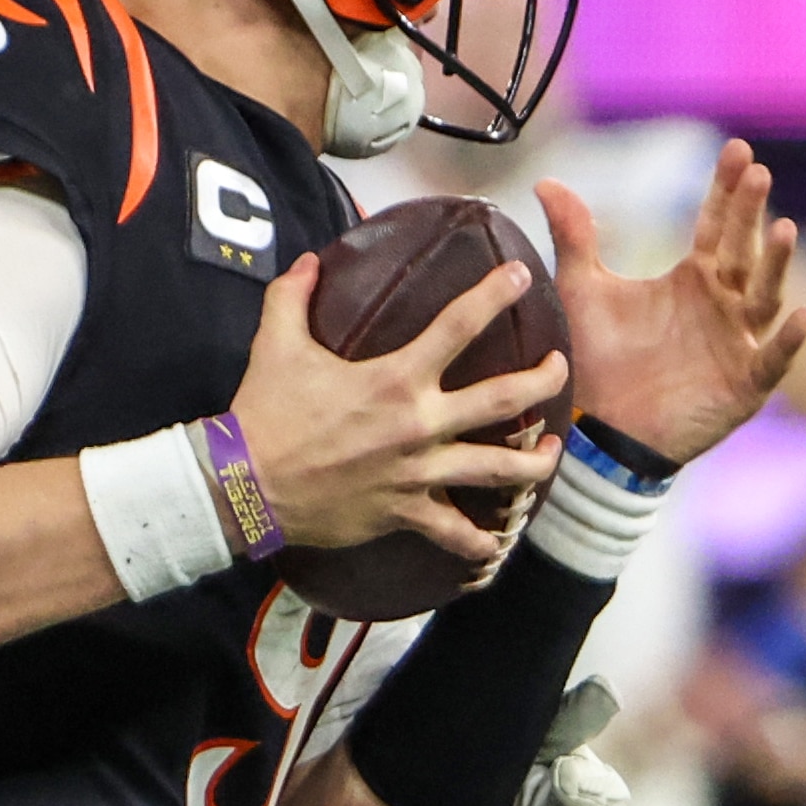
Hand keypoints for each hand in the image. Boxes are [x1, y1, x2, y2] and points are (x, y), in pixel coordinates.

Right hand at [233, 253, 566, 561]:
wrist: (245, 484)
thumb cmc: (264, 414)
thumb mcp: (275, 344)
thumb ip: (292, 297)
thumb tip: (307, 262)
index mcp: (395, 379)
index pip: (459, 325)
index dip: (494, 294)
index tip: (518, 276)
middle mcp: (419, 424)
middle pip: (505, 398)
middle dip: (543, 378)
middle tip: (560, 365)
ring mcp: (418, 472)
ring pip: (500, 468)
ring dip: (536, 459)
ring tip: (552, 449)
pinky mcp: (405, 511)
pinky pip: (455, 533)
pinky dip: (480, 542)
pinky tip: (496, 543)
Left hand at [540, 138, 805, 464]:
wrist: (595, 426)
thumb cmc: (596, 357)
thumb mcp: (582, 289)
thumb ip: (575, 237)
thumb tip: (547, 181)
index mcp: (693, 278)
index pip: (716, 225)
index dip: (726, 189)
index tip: (737, 149)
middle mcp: (722, 304)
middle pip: (744, 251)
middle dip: (750, 213)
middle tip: (758, 172)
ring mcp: (737, 343)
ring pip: (765, 298)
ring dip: (777, 265)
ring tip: (784, 228)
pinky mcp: (743, 385)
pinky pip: (773, 360)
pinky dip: (789, 341)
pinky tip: (803, 316)